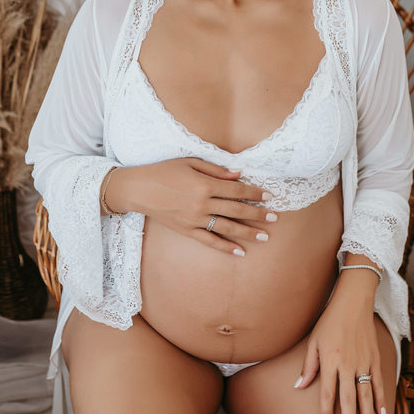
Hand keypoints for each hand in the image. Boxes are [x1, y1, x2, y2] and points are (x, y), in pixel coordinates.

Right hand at [106, 158, 275, 254]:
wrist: (138, 189)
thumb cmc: (164, 170)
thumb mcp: (190, 162)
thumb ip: (216, 169)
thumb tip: (239, 174)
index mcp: (205, 184)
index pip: (237, 190)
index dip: (255, 193)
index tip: (269, 196)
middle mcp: (202, 204)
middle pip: (237, 210)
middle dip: (258, 214)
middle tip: (275, 218)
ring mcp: (194, 220)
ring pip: (227, 228)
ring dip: (248, 233)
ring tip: (265, 237)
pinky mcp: (186, 231)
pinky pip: (209, 241)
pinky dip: (225, 247)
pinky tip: (239, 252)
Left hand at [296, 267, 386, 413]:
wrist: (353, 302)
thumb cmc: (330, 321)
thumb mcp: (314, 341)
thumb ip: (308, 366)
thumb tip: (300, 385)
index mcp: (330, 361)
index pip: (327, 394)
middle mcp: (347, 365)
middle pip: (348, 399)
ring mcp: (363, 362)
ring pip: (366, 395)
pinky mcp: (375, 358)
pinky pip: (378, 383)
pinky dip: (381, 399)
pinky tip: (382, 413)